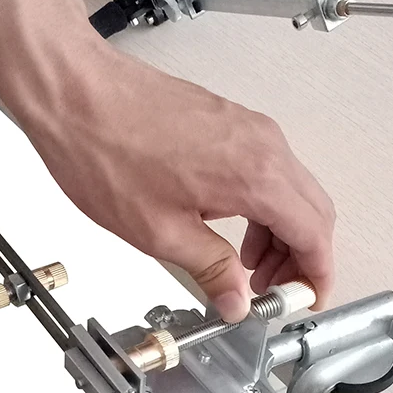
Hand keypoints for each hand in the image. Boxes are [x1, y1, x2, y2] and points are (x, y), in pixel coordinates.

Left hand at [0, 29, 334, 322]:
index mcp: (255, 175)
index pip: (314, 234)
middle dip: (302, 259)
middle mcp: (262, 145)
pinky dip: (265, 208)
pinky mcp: (230, 122)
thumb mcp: (161, 232)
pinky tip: (234, 233)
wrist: (75, 93)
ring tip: (249, 271)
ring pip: (293, 191)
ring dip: (282, 235)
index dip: (317, 275)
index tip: (309, 299)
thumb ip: (211, 270)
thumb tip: (234, 299)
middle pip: (313, 212)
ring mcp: (249, 128)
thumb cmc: (106, 149)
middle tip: (277, 293)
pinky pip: (269, 171)